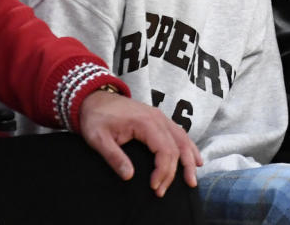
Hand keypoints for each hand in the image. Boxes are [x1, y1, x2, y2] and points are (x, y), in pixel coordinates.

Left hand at [79, 89, 202, 196]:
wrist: (95, 98)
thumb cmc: (96, 118)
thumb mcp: (98, 139)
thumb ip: (114, 157)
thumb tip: (129, 176)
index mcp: (146, 123)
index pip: (165, 150)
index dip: (162, 171)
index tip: (153, 186)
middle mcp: (159, 119)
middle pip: (177, 148)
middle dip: (175, 172)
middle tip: (163, 191)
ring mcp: (161, 118)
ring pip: (183, 140)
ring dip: (189, 160)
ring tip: (191, 179)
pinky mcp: (160, 120)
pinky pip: (180, 134)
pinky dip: (188, 147)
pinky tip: (194, 159)